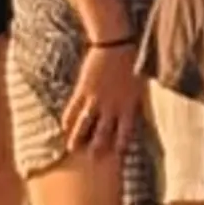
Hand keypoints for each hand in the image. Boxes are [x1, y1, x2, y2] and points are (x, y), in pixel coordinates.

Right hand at [61, 39, 140, 156]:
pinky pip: (73, 108)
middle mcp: (112, 106)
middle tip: (92, 159)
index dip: (121, 144)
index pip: (125, 132)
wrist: (115, 45)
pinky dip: (68, 119)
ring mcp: (96, 99)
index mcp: (129, 105)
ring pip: (85, 124)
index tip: (117, 155)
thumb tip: (132, 115)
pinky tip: (64, 127)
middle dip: (98, 147)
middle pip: (104, 132)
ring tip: (72, 148)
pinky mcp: (82, 90)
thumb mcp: (139, 85)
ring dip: (78, 137)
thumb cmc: (132, 62)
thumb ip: (134, 102)